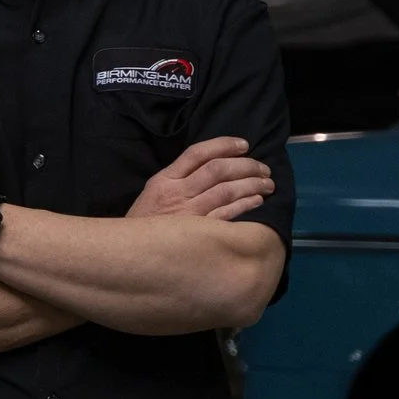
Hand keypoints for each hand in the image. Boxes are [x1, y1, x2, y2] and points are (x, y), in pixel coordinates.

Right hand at [130, 137, 273, 222]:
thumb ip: (178, 179)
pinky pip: (228, 215)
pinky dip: (245, 205)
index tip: (244, 145)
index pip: (197, 153)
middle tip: (263, 168)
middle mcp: (177, 193)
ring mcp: (189, 214)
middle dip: (246, 165)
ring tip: (268, 184)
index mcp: (165, 180)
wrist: (130, 253)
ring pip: (227, 190)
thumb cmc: (145, 222)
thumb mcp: (153, 193)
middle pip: (218, 170)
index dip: (224, 145)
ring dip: (252, 184)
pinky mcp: (199, 234)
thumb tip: (213, 164)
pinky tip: (258, 201)